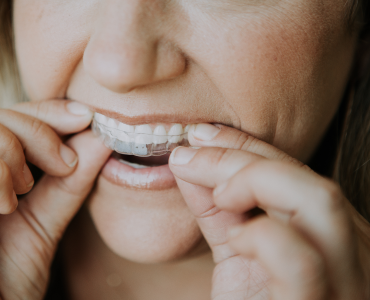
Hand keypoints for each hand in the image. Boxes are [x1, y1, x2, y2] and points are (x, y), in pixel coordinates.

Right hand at [0, 100, 111, 299]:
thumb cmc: (5, 282)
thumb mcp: (45, 223)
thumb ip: (69, 181)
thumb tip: (98, 136)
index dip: (40, 110)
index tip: (84, 118)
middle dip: (31, 129)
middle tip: (64, 164)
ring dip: (7, 148)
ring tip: (26, 188)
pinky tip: (7, 207)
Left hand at [169, 123, 369, 299]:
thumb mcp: (238, 255)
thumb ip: (221, 211)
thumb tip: (190, 161)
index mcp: (334, 242)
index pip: (295, 175)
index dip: (246, 146)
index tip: (200, 133)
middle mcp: (353, 260)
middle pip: (309, 182)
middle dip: (244, 157)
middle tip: (191, 154)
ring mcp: (347, 287)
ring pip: (318, 203)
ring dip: (254, 180)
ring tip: (215, 190)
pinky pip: (299, 260)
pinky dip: (260, 234)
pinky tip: (235, 234)